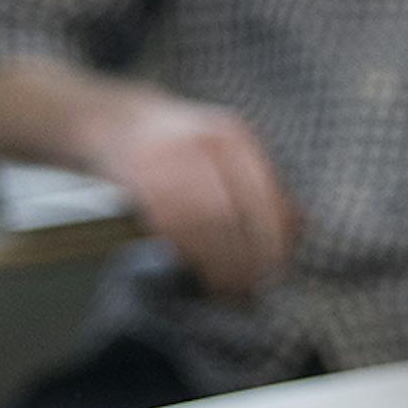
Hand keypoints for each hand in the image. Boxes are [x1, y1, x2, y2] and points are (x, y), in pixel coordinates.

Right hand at [85, 87, 300, 297]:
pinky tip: (191, 268)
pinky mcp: (135, 175)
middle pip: (233, 213)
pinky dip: (183, 251)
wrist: (109, 119)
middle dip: (244, 259)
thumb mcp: (221, 149)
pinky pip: (165, 221)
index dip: (275, 239)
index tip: (278, 269)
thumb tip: (297, 229)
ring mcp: (166, 156)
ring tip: (223, 287)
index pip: (265, 194)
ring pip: (201, 221)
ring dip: (215, 262)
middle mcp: (202, 141)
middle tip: (250, 288)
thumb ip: (257, 183)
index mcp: (231, 136)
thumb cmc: (175, 145)